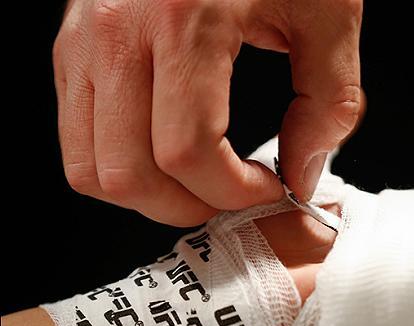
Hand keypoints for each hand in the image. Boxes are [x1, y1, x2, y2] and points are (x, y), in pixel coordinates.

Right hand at [53, 0, 362, 225]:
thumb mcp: (328, 18)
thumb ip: (328, 106)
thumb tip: (302, 175)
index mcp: (185, 18)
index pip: (187, 152)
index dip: (233, 193)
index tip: (268, 189)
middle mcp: (119, 29)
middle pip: (127, 172)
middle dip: (190, 207)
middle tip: (233, 197)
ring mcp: (84, 38)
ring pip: (89, 166)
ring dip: (150, 196)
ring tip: (200, 183)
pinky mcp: (73, 45)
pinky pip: (79, 136)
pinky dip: (122, 164)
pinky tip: (167, 153)